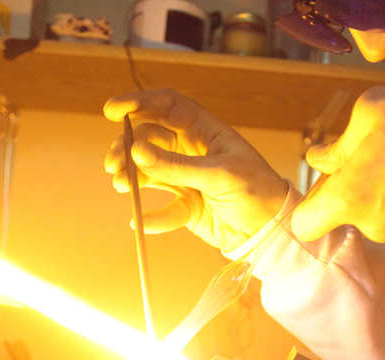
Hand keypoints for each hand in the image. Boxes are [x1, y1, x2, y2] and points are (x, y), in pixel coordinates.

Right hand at [103, 89, 288, 252]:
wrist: (271, 231)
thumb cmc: (257, 192)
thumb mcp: (218, 175)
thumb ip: (176, 165)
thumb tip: (136, 151)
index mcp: (206, 131)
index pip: (168, 106)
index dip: (139, 102)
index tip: (113, 110)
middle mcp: (193, 150)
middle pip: (149, 139)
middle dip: (127, 147)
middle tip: (113, 163)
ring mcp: (188, 178)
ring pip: (150, 171)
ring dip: (132, 176)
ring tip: (122, 185)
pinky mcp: (188, 206)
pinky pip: (163, 209)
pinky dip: (150, 217)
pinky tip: (139, 222)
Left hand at [291, 81, 384, 242]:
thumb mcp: (373, 111)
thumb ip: (338, 142)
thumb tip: (318, 158)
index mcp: (348, 200)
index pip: (304, 225)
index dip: (309, 203)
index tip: (323, 181)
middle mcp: (372, 226)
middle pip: (345, 213)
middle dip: (352, 186)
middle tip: (374, 150)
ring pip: (377, 211)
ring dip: (383, 187)